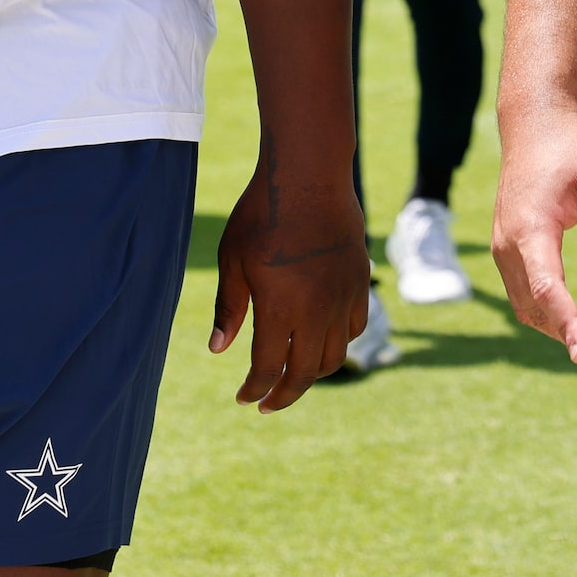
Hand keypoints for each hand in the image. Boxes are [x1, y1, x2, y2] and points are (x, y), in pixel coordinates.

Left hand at [208, 147, 364, 411]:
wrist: (309, 173)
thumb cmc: (261, 213)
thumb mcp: (233, 259)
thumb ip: (228, 308)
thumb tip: (218, 350)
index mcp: (281, 308)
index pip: (268, 368)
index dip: (254, 390)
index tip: (244, 398)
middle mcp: (317, 309)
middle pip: (305, 373)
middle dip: (284, 395)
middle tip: (267, 403)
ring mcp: (343, 296)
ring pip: (335, 355)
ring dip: (312, 373)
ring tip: (293, 374)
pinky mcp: (359, 280)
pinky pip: (355, 326)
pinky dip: (338, 342)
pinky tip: (320, 339)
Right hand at [490, 101, 576, 379]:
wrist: (533, 128)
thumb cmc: (572, 149)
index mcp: (529, 226)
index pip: (546, 285)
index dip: (566, 321)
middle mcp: (509, 245)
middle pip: (539, 307)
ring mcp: (505, 252)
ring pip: (531, 309)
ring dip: (567, 334)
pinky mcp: (511, 254)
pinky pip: (529, 298)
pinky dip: (555, 319)